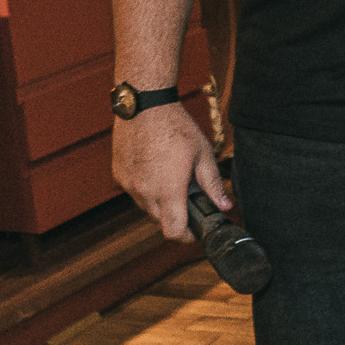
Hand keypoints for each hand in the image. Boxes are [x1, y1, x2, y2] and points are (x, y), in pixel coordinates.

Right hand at [110, 103, 224, 243]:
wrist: (144, 107)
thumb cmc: (176, 127)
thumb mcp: (203, 155)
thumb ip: (213, 185)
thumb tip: (225, 206)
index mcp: (168, 190)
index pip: (173, 231)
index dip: (187, 236)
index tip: (196, 231)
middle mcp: (144, 192)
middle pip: (161, 222)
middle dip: (176, 217)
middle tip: (190, 202)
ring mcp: (128, 185)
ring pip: (146, 208)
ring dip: (160, 203)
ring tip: (173, 181)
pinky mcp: (119, 176)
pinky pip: (134, 193)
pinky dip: (146, 190)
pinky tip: (157, 171)